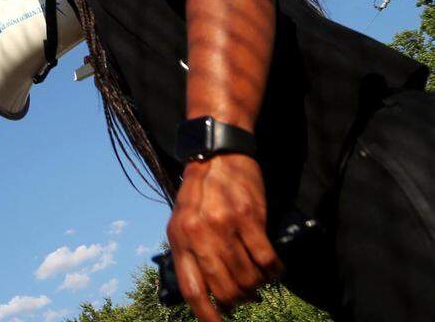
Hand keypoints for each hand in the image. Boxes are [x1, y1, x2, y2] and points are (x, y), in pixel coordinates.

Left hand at [165, 154, 282, 320]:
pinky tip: (275, 268)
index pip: (192, 289)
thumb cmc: (200, 189)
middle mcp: (200, 234)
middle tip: (245, 297)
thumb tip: (206, 293)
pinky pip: (267, 258)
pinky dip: (274, 270)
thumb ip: (190, 252)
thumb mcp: (182, 219)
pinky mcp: (250, 217)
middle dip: (238, 300)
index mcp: (180, 237)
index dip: (207, 316)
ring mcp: (225, 226)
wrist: (218, 151)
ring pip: (248, 277)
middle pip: (224, 288)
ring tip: (259, 280)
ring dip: (257, 286)